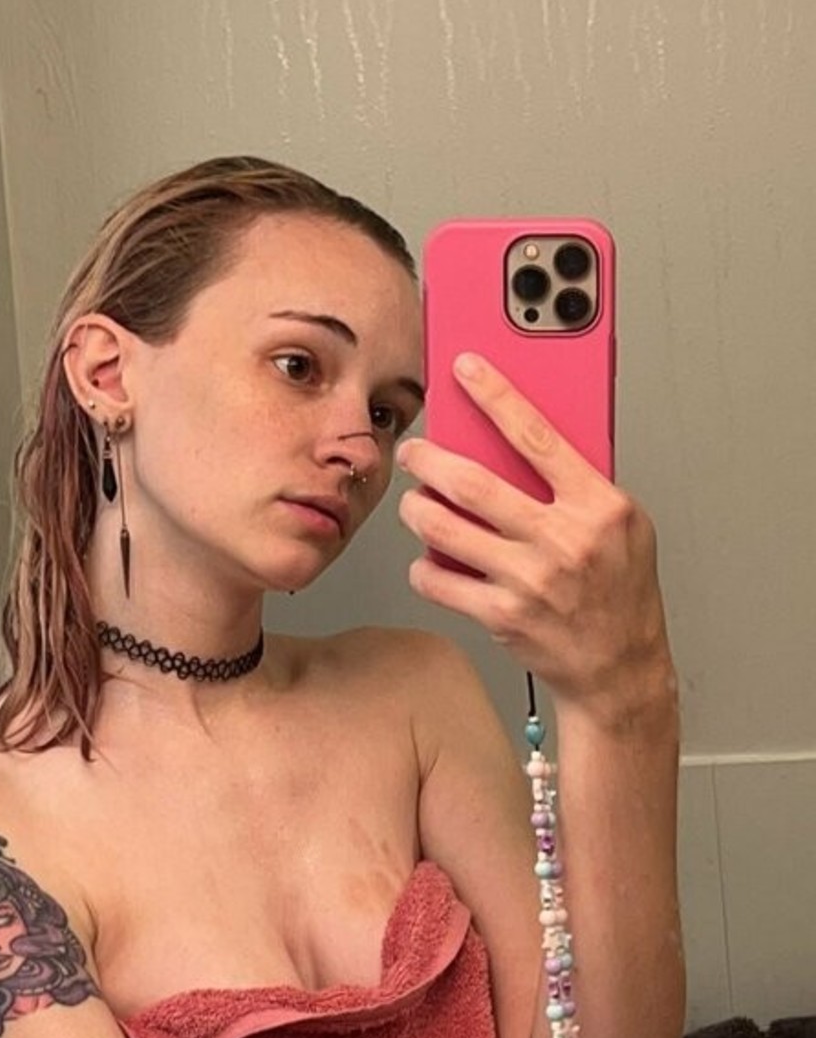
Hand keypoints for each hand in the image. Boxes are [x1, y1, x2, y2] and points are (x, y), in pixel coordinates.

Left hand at [396, 352, 674, 712]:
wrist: (619, 669)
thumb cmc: (621, 591)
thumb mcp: (624, 526)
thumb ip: (580, 484)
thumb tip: (520, 440)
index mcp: (598, 506)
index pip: (537, 436)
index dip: (496, 396)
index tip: (465, 369)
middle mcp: (563, 540)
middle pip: (473, 483)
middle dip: (428, 460)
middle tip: (413, 452)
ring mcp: (530, 580)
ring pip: (444, 529)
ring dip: (417, 510)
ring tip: (415, 503)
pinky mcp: (502, 616)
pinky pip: (438, 580)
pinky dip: (424, 566)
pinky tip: (429, 559)